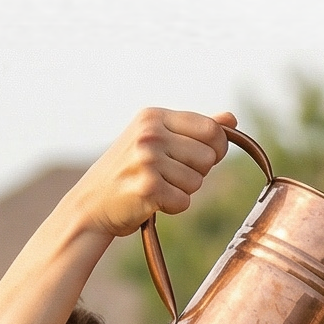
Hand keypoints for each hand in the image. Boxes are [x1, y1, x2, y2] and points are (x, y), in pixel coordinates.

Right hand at [72, 108, 235, 240]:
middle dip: (196, 171)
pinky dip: (172, 206)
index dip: (217, 148)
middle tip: (168, 174)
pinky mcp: (147, 188)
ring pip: (198, 181)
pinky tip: (151, 201)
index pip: (212, 129)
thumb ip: (194, 129)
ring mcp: (147, 160)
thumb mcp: (157, 140)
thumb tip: (231, 118)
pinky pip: (184, 201)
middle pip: (209, 157)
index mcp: (154, 117)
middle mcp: (149, 134)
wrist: (91, 203)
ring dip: (182, 190)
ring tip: (156, 186)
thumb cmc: (129, 170)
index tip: (199, 157)